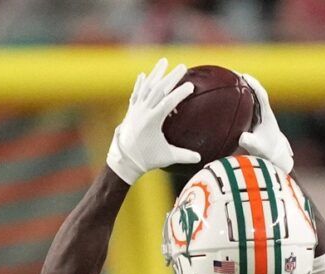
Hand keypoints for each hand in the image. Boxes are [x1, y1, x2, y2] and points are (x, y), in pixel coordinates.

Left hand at [106, 58, 199, 183]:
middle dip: (172, 77)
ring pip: (146, 87)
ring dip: (156, 73)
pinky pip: (136, 93)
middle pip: (159, 89)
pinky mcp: (131, 111)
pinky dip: (140, 83)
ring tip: (164, 61)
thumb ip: (184, 156)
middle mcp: (143, 112)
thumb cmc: (147, 160)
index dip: (180, 93)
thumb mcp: (167, 157)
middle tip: (183, 67)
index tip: (191, 86)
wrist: (124, 161)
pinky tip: (143, 75)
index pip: (168, 102)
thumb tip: (200, 158)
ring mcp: (136, 109)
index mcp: (153, 121)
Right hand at [234, 73, 293, 173]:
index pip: (261, 95)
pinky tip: (227, 96)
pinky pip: (247, 105)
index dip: (254, 84)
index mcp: (267, 115)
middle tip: (232, 72)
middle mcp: (264, 112)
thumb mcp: (258, 148)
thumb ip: (251, 143)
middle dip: (245, 81)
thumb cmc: (268, 152)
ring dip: (241, 88)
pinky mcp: (255, 119)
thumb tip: (241, 137)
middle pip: (255, 92)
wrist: (275, 156)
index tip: (244, 76)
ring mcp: (260, 115)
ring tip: (228, 79)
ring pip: (251, 97)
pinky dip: (239, 99)